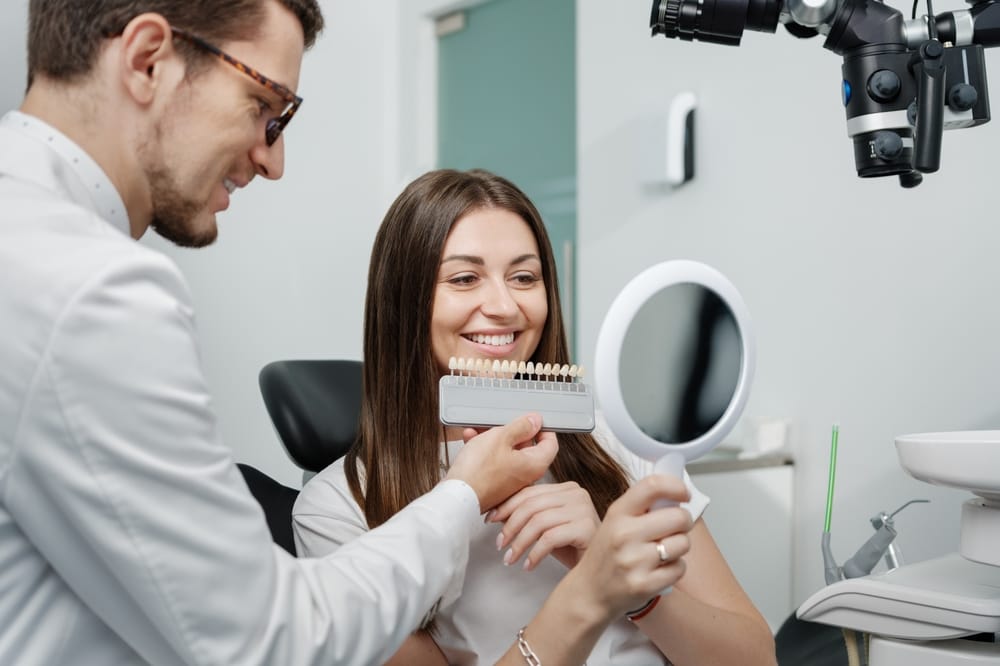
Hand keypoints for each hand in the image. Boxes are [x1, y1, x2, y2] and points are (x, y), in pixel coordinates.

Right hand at [444, 414, 557, 512]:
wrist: (456, 496)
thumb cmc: (478, 472)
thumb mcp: (500, 437)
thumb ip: (520, 426)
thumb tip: (534, 421)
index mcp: (534, 464)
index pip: (551, 443)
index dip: (542, 428)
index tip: (532, 419)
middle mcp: (525, 475)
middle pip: (526, 446)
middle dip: (510, 430)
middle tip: (500, 422)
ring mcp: (509, 480)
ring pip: (506, 451)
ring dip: (493, 437)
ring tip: (479, 430)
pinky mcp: (493, 483)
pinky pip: (493, 461)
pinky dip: (484, 449)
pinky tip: (472, 440)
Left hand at [488, 482, 599, 569]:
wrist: (598, 569)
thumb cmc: (571, 547)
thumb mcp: (545, 527)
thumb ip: (528, 515)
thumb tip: (496, 512)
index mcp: (567, 488)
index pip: (530, 492)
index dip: (506, 505)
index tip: (490, 519)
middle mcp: (577, 494)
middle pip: (532, 505)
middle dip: (510, 526)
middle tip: (499, 544)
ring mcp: (584, 509)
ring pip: (539, 522)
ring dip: (519, 543)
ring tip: (510, 559)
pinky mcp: (587, 528)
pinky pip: (550, 538)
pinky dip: (534, 553)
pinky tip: (528, 565)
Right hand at [565, 474, 693, 619]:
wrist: (589, 593)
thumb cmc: (606, 556)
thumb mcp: (614, 522)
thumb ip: (641, 508)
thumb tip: (676, 497)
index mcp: (617, 514)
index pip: (652, 486)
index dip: (676, 486)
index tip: (684, 493)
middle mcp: (624, 535)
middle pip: (678, 517)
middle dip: (683, 522)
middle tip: (674, 529)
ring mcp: (634, 561)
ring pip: (683, 543)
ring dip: (679, 547)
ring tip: (662, 552)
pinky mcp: (644, 585)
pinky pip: (680, 568)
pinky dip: (675, 569)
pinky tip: (659, 569)